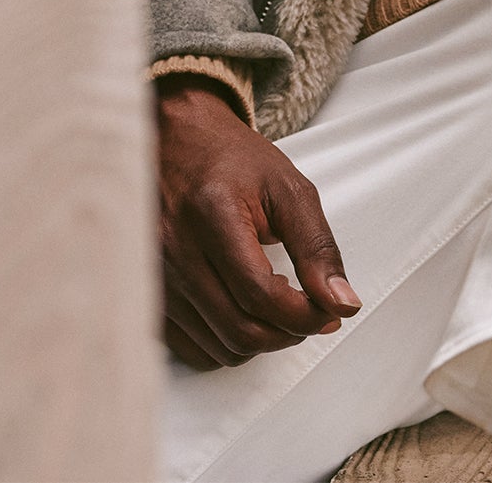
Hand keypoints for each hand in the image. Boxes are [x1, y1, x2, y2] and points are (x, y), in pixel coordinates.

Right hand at [157, 76, 361, 369]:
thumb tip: (343, 303)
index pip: (260, 293)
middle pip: (240, 329)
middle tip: (311, 312)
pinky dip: (227, 344)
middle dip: (288, 332)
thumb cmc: (231, 160)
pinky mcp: (148, 294)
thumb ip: (317, 246)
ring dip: (261, 340)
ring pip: (219, 348)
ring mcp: (155, 277)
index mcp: (212, 213)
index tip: (329, 310)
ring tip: (280, 308)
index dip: (304, 314)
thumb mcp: (287, 187)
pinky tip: (245, 314)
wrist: (175, 142)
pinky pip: (191, 350)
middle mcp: (175, 249)